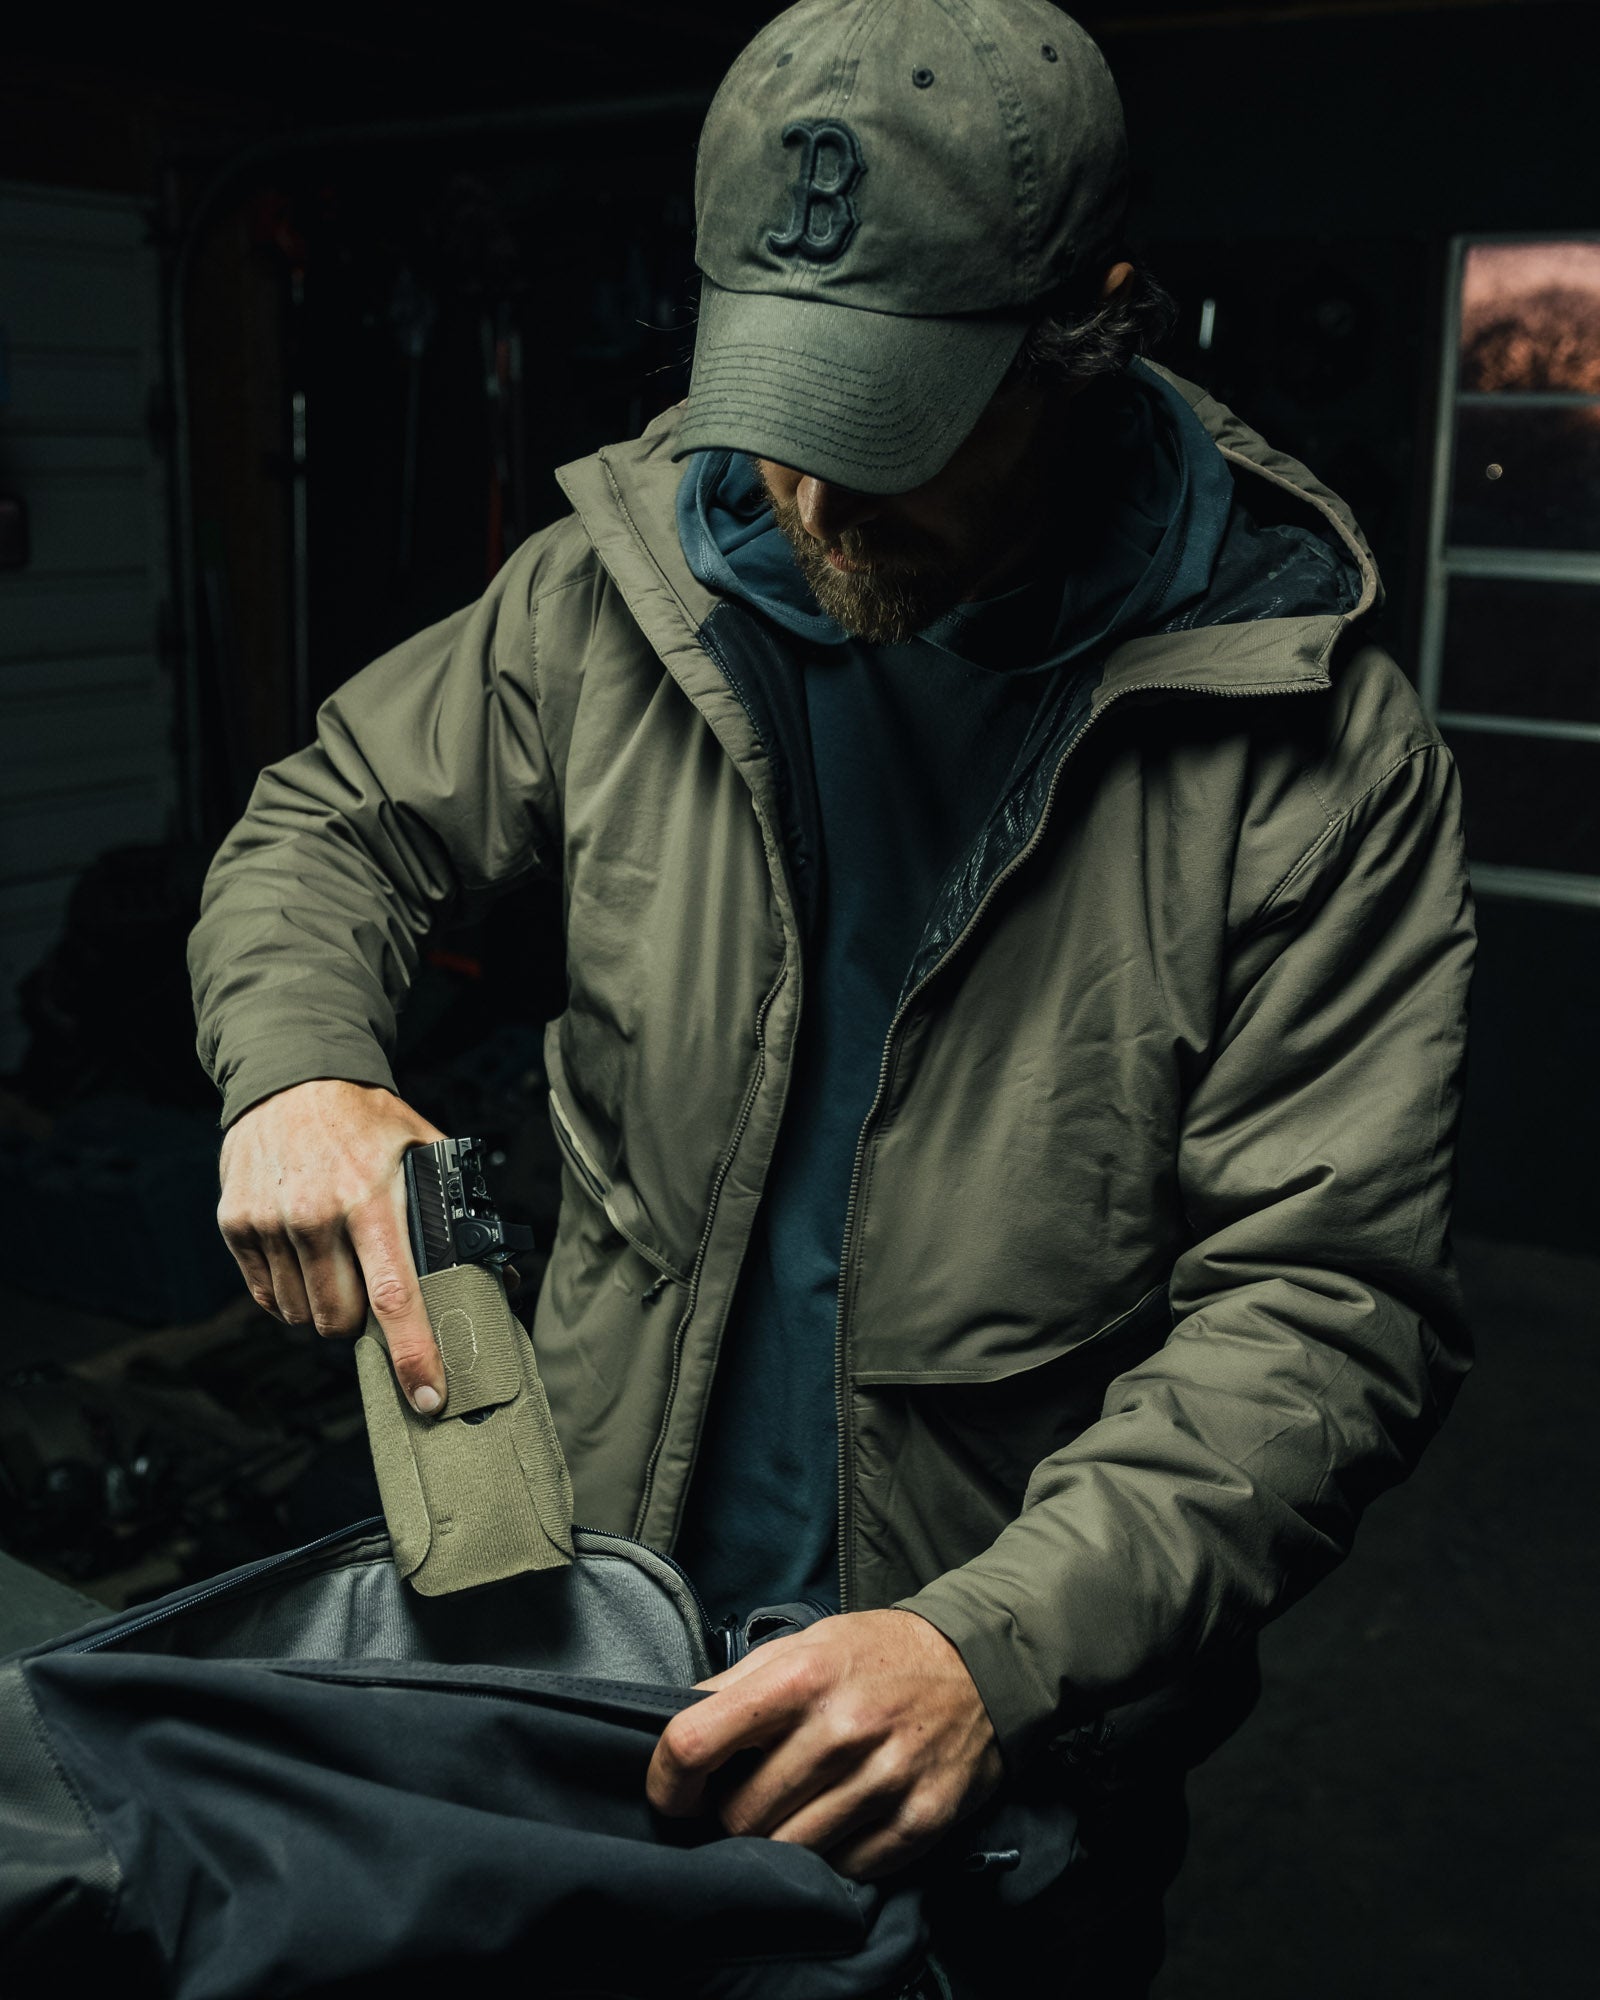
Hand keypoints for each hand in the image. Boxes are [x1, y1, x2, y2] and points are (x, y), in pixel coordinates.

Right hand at [216, 1079, 447, 1411]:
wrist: (292, 1076)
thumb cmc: (367, 1119)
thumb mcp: (424, 1147)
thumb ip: (458, 1210)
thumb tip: (498, 1274)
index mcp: (373, 1199)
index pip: (396, 1296)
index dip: (413, 1354)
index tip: (429, 1396)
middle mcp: (317, 1214)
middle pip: (341, 1320)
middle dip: (361, 1324)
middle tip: (371, 1289)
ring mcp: (270, 1222)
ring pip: (302, 1315)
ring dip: (324, 1308)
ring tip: (337, 1263)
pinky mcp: (236, 1224)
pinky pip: (267, 1296)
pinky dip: (289, 1293)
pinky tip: (303, 1255)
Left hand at [646, 1608, 1002, 1880]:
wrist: (979, 1665)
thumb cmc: (876, 1655)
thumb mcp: (803, 1645)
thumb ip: (736, 1686)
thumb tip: (670, 1731)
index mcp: (798, 1678)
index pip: (693, 1743)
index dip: (666, 1780)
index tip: (674, 1794)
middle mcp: (840, 1730)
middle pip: (738, 1816)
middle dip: (732, 1814)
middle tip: (755, 1793)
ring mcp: (883, 1780)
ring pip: (788, 1851)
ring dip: (782, 1838)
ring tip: (800, 1805)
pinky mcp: (919, 1820)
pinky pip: (846, 1869)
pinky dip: (836, 1853)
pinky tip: (846, 1816)